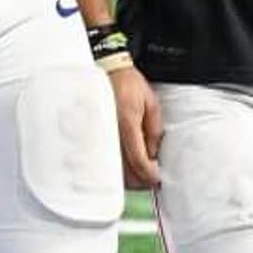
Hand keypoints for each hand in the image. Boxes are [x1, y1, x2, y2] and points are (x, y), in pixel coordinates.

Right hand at [108, 65, 162, 188]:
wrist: (108, 71)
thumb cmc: (128, 84)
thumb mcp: (151, 103)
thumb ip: (154, 130)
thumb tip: (153, 153)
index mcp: (127, 123)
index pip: (138, 159)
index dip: (149, 174)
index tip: (157, 179)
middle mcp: (111, 132)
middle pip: (124, 171)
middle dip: (140, 180)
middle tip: (151, 179)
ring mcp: (102, 135)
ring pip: (114, 169)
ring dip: (129, 177)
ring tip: (141, 174)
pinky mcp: (95, 136)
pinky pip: (106, 160)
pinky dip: (117, 169)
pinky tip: (126, 167)